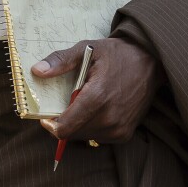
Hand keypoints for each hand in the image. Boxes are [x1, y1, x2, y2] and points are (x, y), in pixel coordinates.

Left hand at [31, 37, 163, 143]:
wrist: (151, 62)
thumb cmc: (117, 54)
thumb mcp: (87, 49)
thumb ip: (61, 61)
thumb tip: (37, 70)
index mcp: (97, 97)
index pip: (65, 128)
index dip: (50, 125)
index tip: (45, 117)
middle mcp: (109, 118)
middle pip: (72, 134)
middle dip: (63, 122)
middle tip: (67, 103)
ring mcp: (119, 129)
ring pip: (85, 137)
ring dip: (77, 125)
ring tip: (84, 103)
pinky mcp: (125, 134)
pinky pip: (98, 138)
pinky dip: (91, 128)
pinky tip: (97, 110)